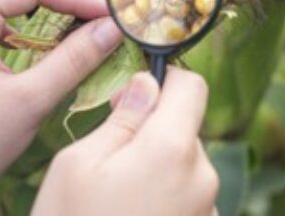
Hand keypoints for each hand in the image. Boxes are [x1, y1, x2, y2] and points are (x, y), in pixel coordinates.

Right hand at [32, 68, 219, 215]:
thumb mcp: (78, 164)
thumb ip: (121, 118)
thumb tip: (146, 85)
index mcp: (173, 149)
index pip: (193, 87)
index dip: (165, 82)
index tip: (134, 95)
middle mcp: (202, 178)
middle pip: (187, 130)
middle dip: (153, 133)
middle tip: (108, 158)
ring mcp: (206, 212)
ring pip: (185, 167)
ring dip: (156, 170)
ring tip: (113, 200)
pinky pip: (185, 201)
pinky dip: (161, 201)